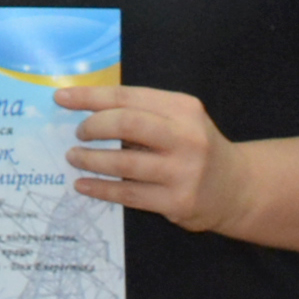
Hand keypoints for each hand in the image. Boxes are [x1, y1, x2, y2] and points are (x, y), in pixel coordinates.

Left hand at [56, 82, 242, 232]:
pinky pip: (129, 194)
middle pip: (127, 124)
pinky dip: (101, 188)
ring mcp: (183, 172)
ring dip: (91, 160)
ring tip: (74, 157)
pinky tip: (83, 185)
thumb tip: (87, 110)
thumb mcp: (179, 120)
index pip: (128, 96)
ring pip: (125, 163)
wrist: (236, 188)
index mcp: (183, 108)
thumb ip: (143, 112)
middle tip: (78, 134)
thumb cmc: (195, 147)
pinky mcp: (178, 202)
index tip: (61, 97)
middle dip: (93, 127)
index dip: (90, 96)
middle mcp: (186, 137)